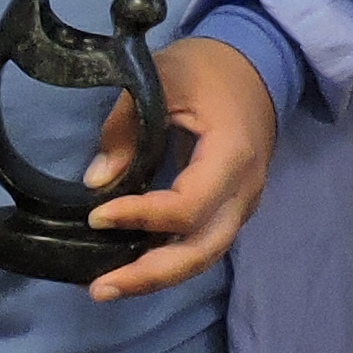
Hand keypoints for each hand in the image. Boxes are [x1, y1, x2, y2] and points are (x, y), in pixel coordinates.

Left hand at [76, 36, 278, 300]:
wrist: (256, 63)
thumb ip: (127, 128)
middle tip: (98, 289)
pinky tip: (131, 267)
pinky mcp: (231, 209)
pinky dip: (168, 261)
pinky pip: (202, 245)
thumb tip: (96, 181)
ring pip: (203, 256)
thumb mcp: (161, 80)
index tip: (96, 216)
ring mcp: (242, 205)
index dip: (141, 217)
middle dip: (149, 275)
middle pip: (200, 251)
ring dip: (156, 277)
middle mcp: (245, 192)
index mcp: (232, 155)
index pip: (188, 207)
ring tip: (107, 288)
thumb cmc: (207, 68)